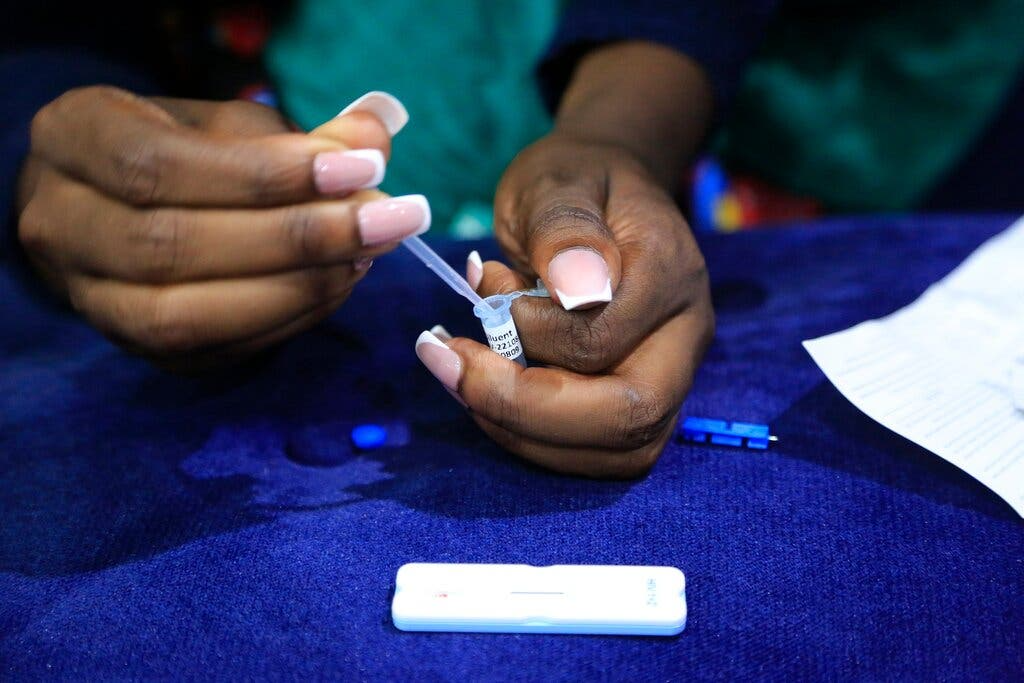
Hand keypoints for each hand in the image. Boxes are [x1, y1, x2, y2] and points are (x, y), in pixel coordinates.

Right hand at [16, 87, 427, 371]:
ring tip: (370, 252)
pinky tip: (341, 283)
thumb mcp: (235, 128)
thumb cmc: (183, 154)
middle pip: (174, 247)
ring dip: (298, 287)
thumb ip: (304, 136)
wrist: (122, 211)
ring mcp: (95, 301)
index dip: (268, 175)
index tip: (365, 170)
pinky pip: (218, 348)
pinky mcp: (143, 351)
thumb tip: (378, 136)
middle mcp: (63, 227)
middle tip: (391, 219)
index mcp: (74, 141)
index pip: (163, 167)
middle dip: (298, 237)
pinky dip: (291, 317)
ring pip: (188, 315)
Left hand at [415, 132, 713, 477]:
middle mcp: (684, 338)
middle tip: (451, 366)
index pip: (602, 343)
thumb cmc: (577, 181)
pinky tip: (487, 388)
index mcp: (669, 276)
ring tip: (464, 374)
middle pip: (629, 421)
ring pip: (616, 452)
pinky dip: (530, 434)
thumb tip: (577, 290)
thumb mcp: (557, 182)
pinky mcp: (639, 401)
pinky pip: (595, 450)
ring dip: (523, 431)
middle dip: (525, 411)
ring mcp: (670, 376)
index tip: (475, 299)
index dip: (528, 339)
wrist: (603, 190)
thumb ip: (565, 229)